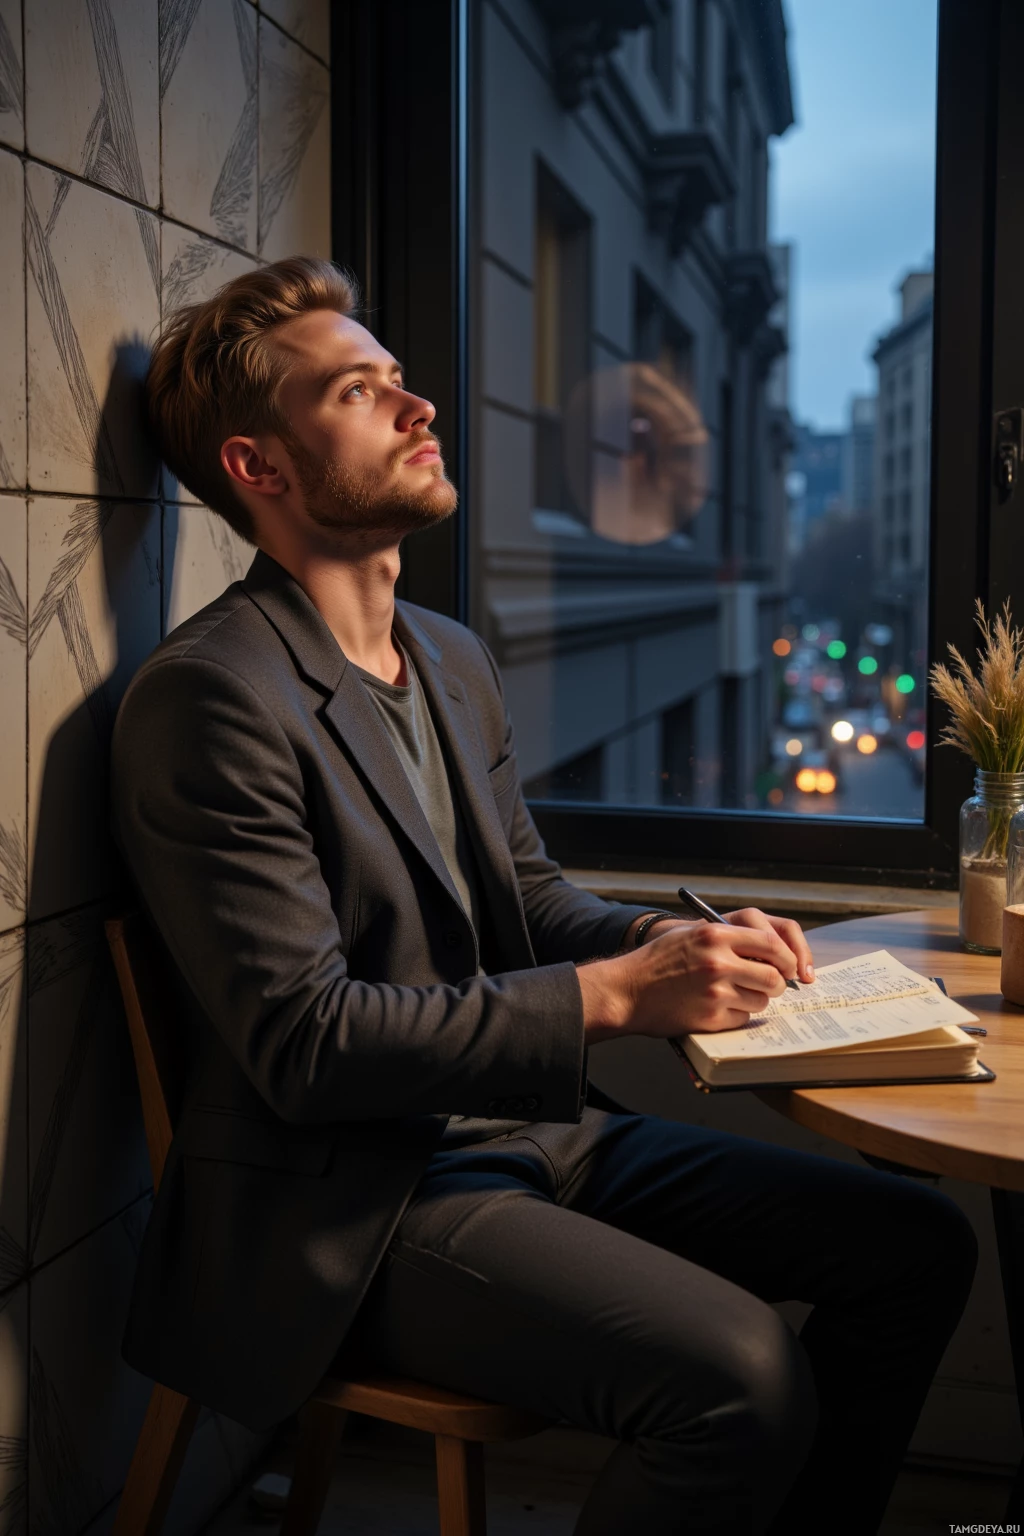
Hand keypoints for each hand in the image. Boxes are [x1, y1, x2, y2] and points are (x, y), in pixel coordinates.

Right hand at [578, 915, 806, 1043]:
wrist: (627, 990)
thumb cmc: (657, 961)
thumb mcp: (691, 934)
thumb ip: (729, 937)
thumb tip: (770, 949)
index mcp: (715, 934)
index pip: (772, 943)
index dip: (787, 957)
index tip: (788, 966)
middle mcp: (718, 961)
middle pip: (773, 976)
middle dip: (776, 983)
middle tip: (769, 985)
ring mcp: (716, 992)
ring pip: (761, 1000)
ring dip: (754, 999)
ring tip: (734, 994)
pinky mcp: (711, 1017)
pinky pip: (743, 1018)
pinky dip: (736, 1015)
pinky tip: (717, 1007)